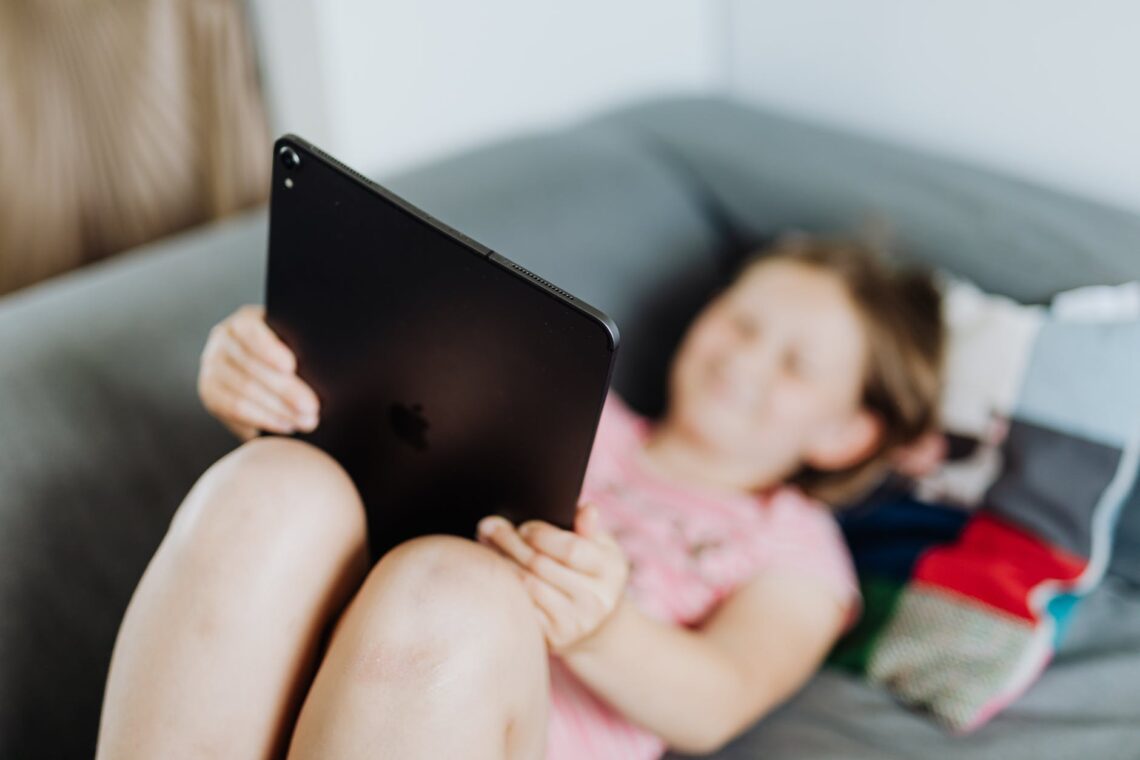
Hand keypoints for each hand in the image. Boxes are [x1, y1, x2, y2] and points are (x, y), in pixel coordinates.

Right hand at [197, 304, 320, 440]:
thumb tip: (320, 365)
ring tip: (305, 421)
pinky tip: (286, 425)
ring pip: (244, 392)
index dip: (270, 349)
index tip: (291, 366)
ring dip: (278, 410)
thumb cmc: (290, 352)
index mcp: (244, 320)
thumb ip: (301, 347)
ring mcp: (212, 367)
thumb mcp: (293, 342)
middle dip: (285, 390)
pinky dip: (262, 419)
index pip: (251, 331)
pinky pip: (234, 410)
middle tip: (313, 408)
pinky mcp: (210, 393)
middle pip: (251, 367)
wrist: (264, 368)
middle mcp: (222, 340)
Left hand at [476, 504, 629, 655]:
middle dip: (510, 542)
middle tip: (489, 526)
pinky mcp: (553, 638)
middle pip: (541, 565)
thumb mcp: (599, 548)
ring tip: (486, 544)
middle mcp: (596, 600)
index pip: (570, 549)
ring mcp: (574, 623)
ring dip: (502, 562)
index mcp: (610, 570)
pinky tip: (494, 571)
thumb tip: (587, 510)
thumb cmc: (590, 572)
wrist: (595, 624)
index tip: (523, 527)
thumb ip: (589, 528)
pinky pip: (520, 606)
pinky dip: (503, 586)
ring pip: (526, 585)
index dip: (541, 535)